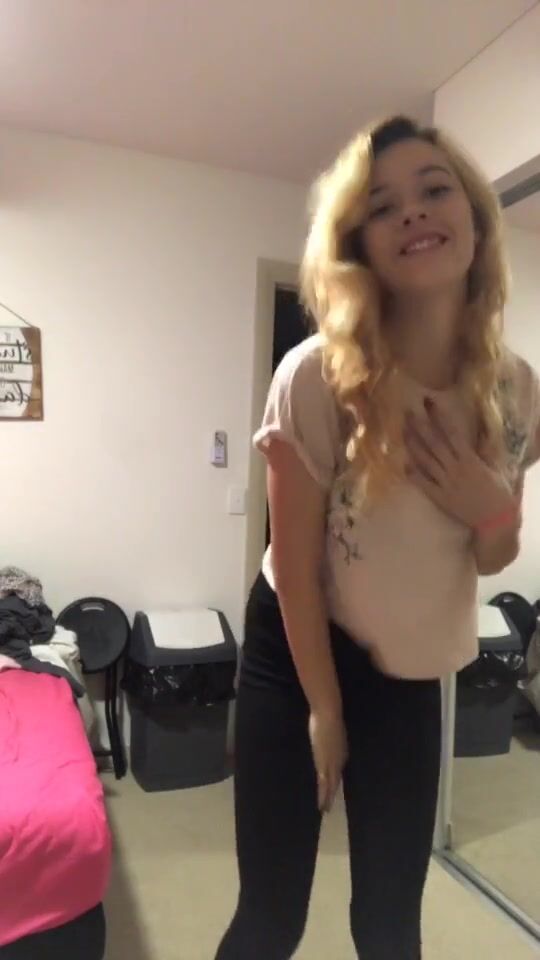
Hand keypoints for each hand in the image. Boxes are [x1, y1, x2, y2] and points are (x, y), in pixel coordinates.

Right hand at [308, 709, 347, 812]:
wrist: (328, 715)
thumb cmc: (328, 716)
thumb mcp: (331, 729)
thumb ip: (330, 737)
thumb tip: (327, 739)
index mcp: (342, 752)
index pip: (338, 770)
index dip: (335, 780)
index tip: (332, 787)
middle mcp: (340, 761)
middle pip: (336, 781)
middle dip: (333, 794)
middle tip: (330, 807)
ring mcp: (332, 764)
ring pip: (331, 787)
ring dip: (328, 799)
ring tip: (325, 810)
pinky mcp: (323, 766)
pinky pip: (323, 785)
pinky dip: (323, 796)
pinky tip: (321, 806)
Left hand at [404, 399, 515, 527]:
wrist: (495, 518)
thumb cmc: (497, 491)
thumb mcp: (492, 466)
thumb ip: (482, 449)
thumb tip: (477, 432)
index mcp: (469, 458)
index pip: (452, 432)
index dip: (440, 416)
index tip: (430, 402)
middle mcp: (454, 468)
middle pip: (434, 443)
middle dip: (421, 426)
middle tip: (409, 411)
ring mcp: (445, 483)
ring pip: (425, 460)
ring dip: (413, 445)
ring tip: (402, 431)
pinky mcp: (439, 497)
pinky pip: (423, 483)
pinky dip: (413, 474)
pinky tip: (403, 463)